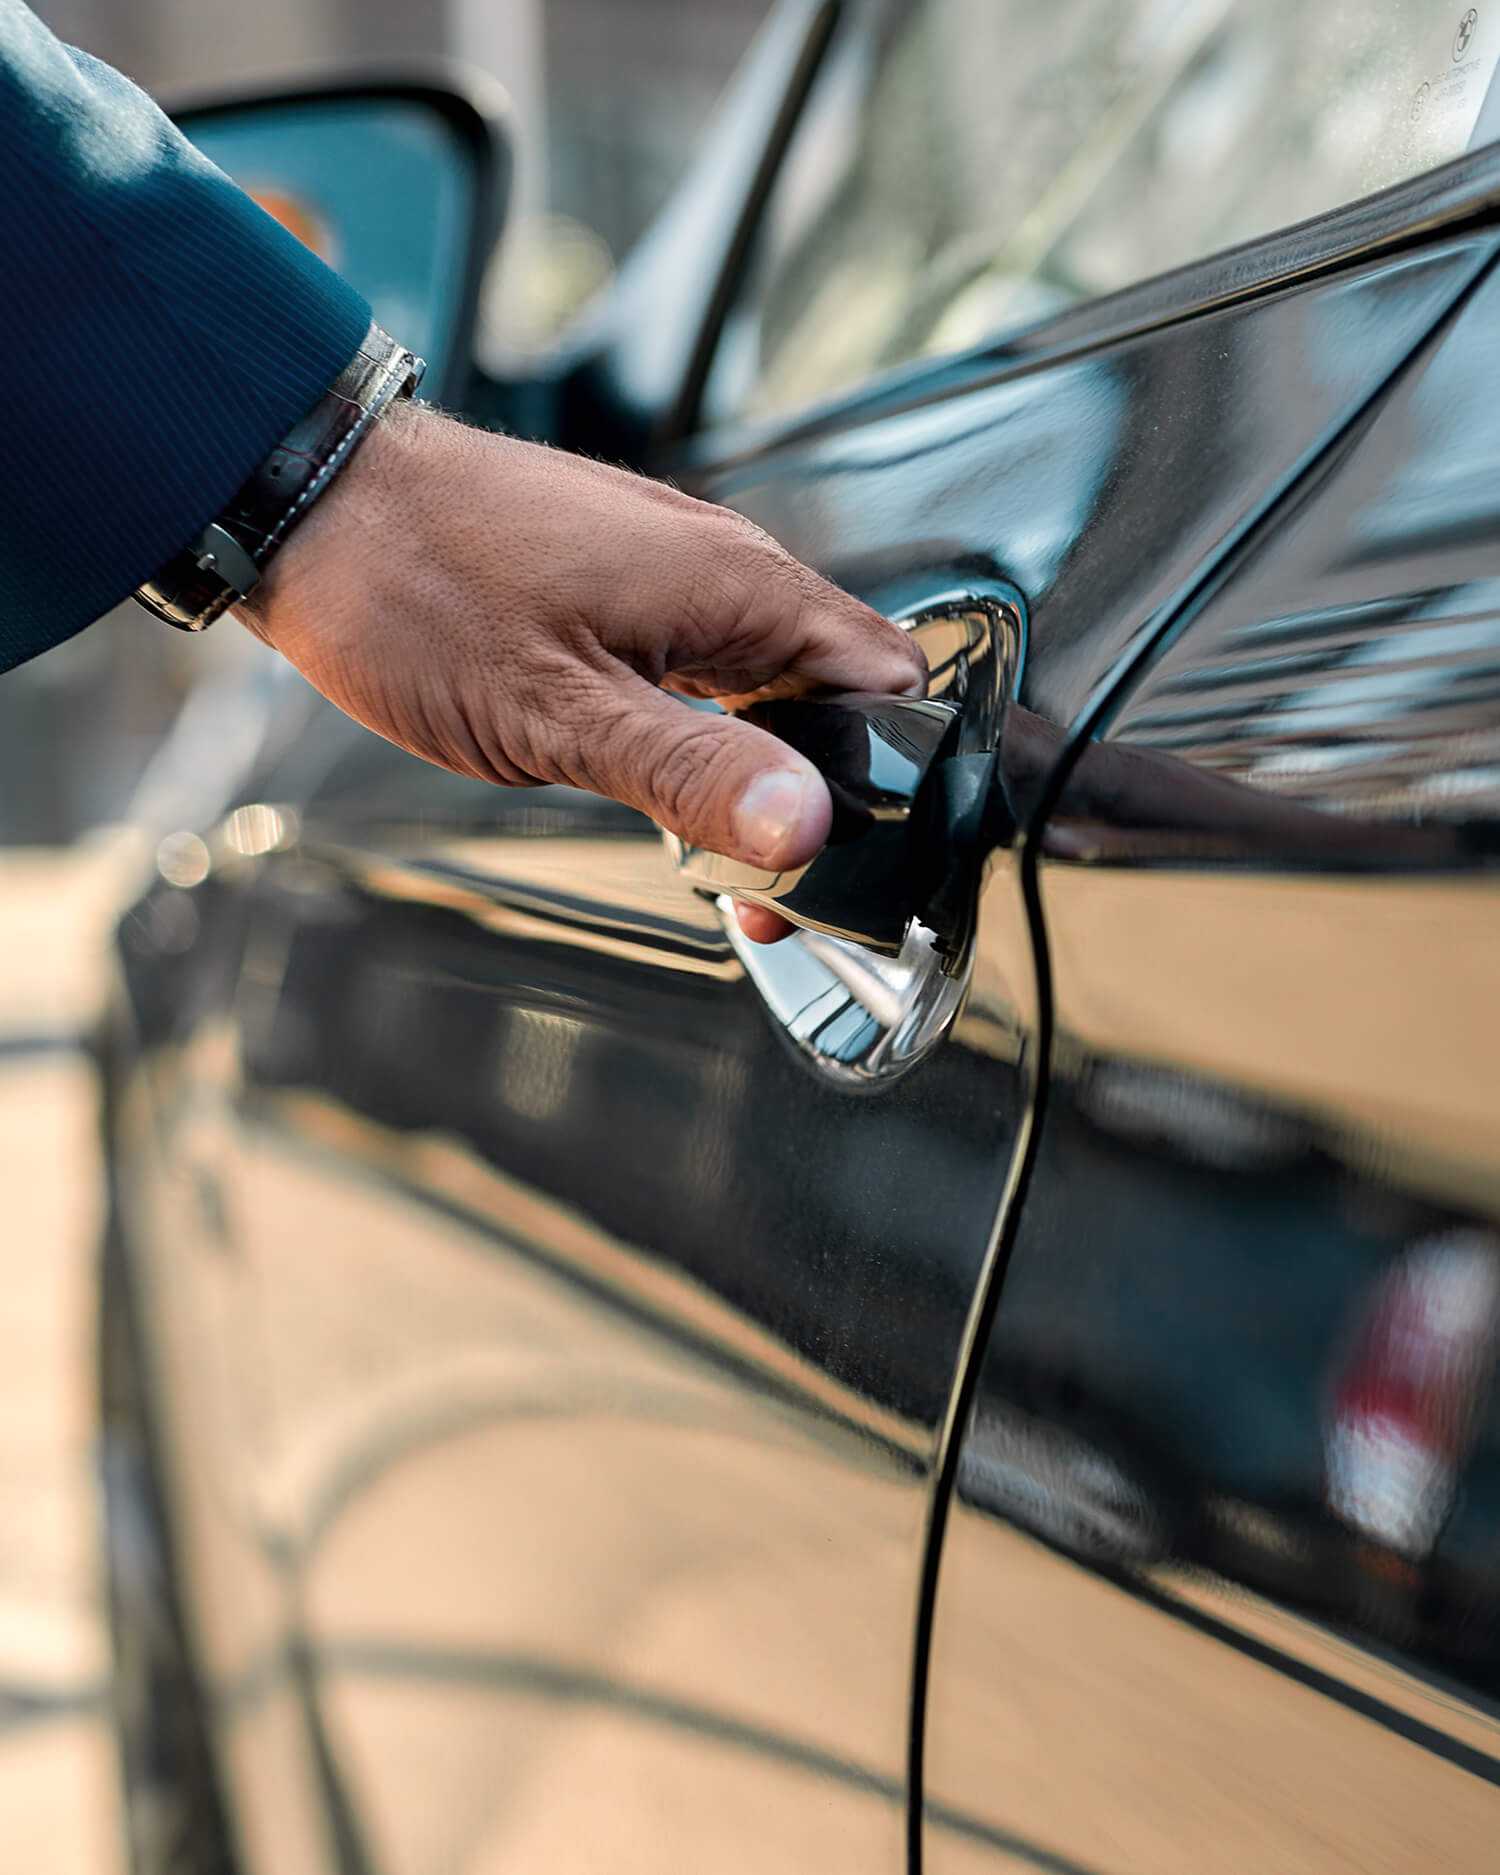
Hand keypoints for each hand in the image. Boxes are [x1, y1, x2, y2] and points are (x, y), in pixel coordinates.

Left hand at [239, 403, 923, 944]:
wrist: (315, 502)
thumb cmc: (418, 588)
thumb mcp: (559, 712)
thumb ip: (694, 772)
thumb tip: (807, 825)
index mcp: (737, 584)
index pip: (886, 679)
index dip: (888, 775)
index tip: (846, 859)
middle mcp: (723, 569)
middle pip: (836, 691)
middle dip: (823, 792)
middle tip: (771, 884)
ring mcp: (675, 573)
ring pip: (771, 685)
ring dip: (761, 770)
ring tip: (726, 857)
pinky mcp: (628, 587)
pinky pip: (709, 669)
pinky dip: (708, 736)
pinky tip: (671, 789)